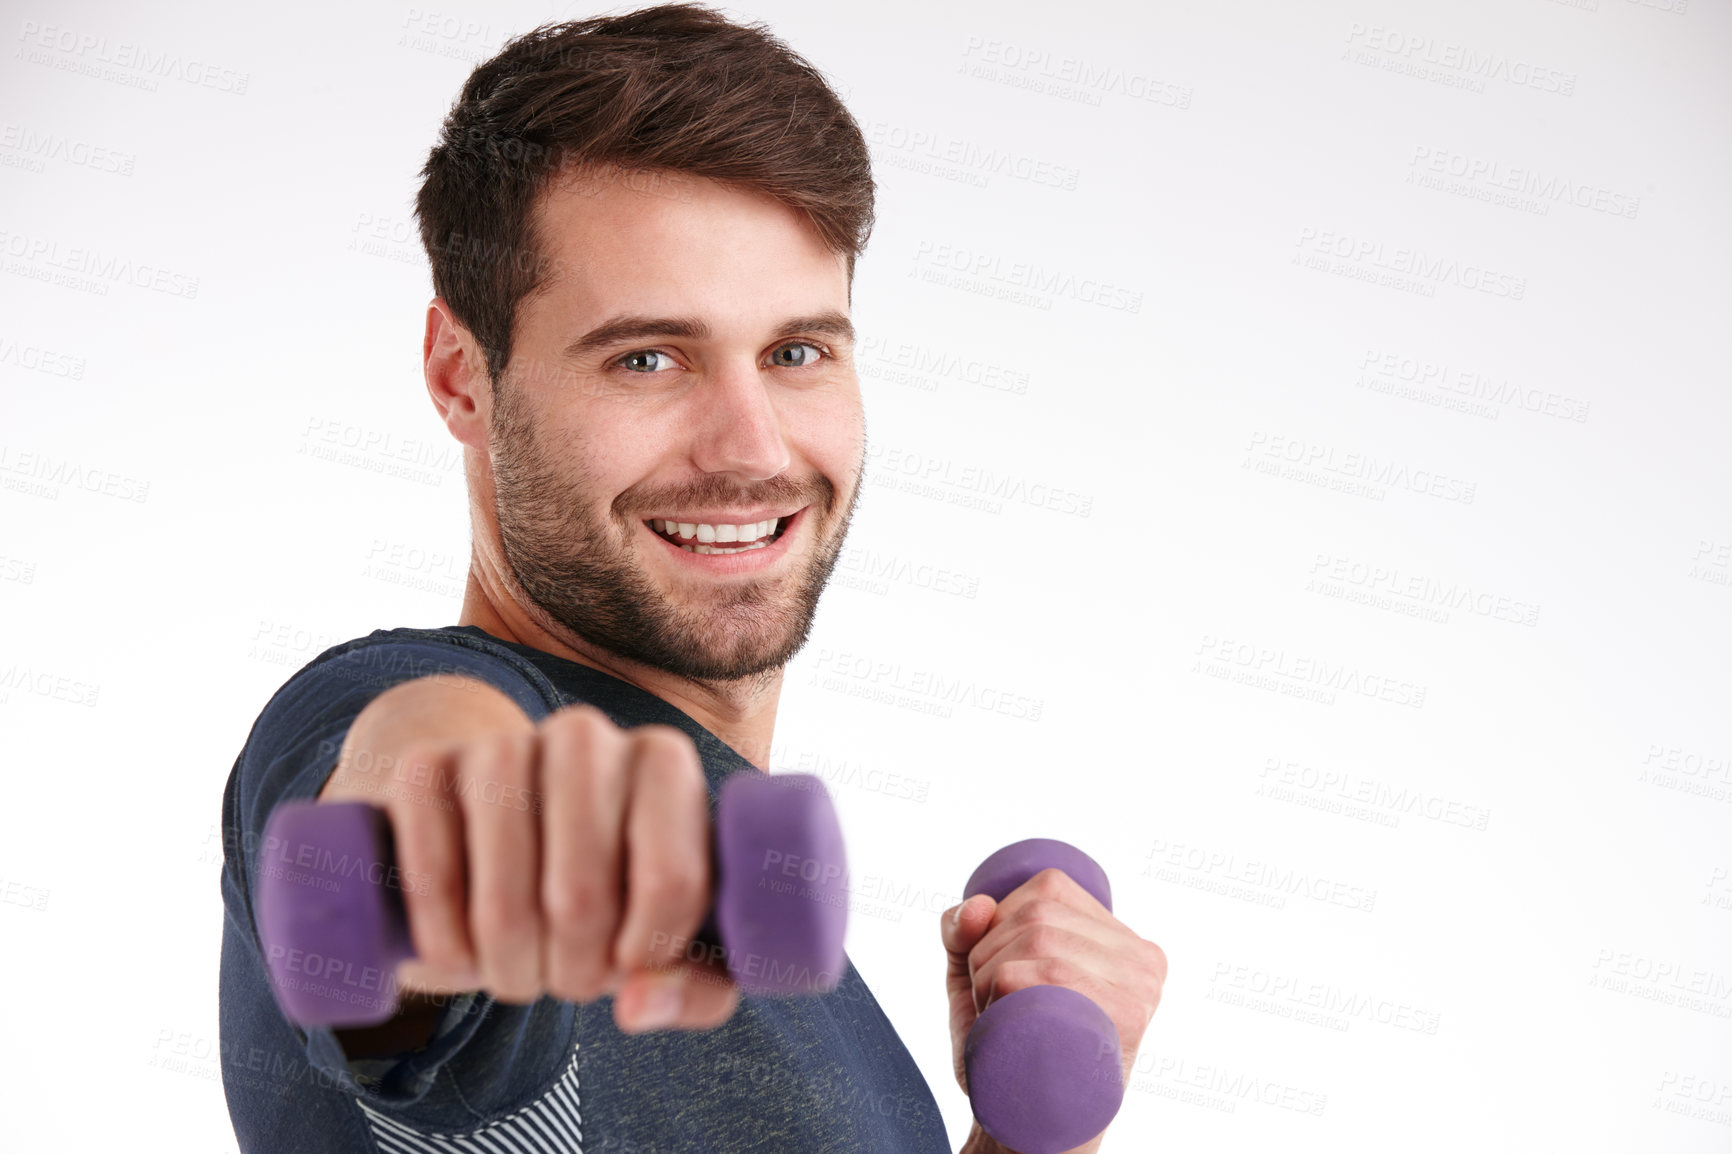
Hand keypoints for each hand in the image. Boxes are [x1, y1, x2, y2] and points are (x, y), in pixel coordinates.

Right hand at [320, 701, 736, 1033]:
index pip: (671, 881)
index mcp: (664, 762)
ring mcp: (499, 744)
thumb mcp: (673, 942)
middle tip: (567, 977)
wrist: (502, 836)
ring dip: (508, 969)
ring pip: (503, 902)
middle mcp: (586, 737)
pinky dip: (445, 945)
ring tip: (519, 969)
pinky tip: (463, 954)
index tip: (629, 966)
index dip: (646, 955)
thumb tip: (638, 1006)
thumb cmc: (610, 893)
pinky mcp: (424, 766)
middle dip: (572, 972)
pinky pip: (430, 881)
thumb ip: (692, 987)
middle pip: (581, 899)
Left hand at [941, 869, 1167, 1147]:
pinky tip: (1005, 1018)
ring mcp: (1140, 989)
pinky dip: (1004, 988)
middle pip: (1038, 914)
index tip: (995, 969)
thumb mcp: (982, 981)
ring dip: (988, 975)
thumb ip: (968, 934)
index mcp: (1123, 940)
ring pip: (1038, 939)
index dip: (1000, 918)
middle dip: (986, 952)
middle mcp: (1143, 958)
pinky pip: (1049, 973)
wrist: (1029, 1132)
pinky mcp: (1127, 1020)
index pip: (1049, 888)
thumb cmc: (1010, 1054)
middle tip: (988, 1004)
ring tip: (996, 1016)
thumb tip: (976, 905)